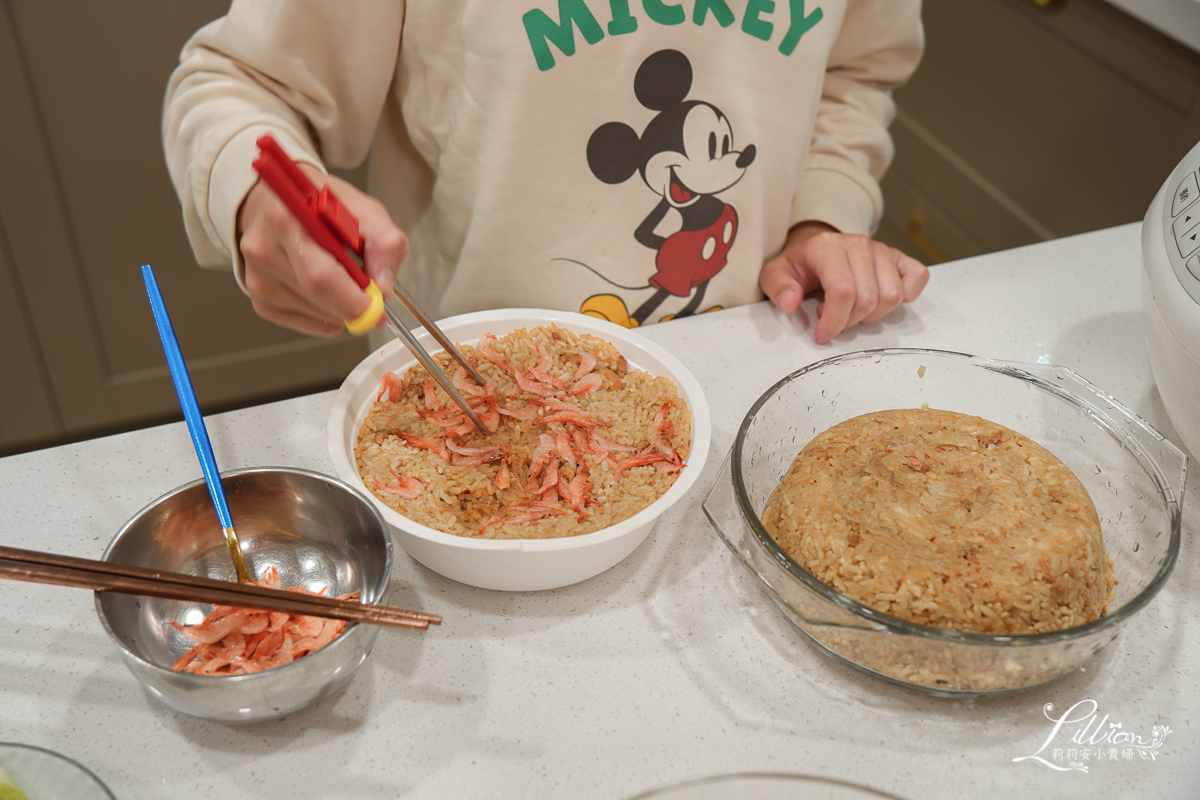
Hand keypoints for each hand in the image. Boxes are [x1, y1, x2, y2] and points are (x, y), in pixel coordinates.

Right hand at [236, 165, 408, 336]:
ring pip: (316, 315)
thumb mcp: (365, 211)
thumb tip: (384, 288)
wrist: (286, 203)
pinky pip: (307, 323)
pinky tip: (324, 289)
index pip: (320, 276)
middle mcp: (264, 249)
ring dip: (341, 308)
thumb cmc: (324, 207)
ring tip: (340, 277)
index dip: (354, 299)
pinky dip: (326, 315)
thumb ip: (384, 244)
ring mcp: (256, 277)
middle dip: (353, 303)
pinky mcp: (259, 299)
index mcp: (288, 219)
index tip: (377, 303)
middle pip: (318, 298)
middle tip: (369, 294)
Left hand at [759, 221, 928, 344]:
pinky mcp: (899, 257)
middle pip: (868, 299)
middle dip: (850, 322)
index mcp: (828, 247)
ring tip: (852, 310)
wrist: (816, 247)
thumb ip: (777, 287)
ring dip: (873, 315)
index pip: (843, 291)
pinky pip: (917, 278)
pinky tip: (881, 301)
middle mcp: (858, 244)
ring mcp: (882, 250)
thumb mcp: (775, 274)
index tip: (822, 335)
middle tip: (835, 320)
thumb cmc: (800, 265)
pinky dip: (906, 296)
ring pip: (893, 296)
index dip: (834, 321)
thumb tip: (791, 302)